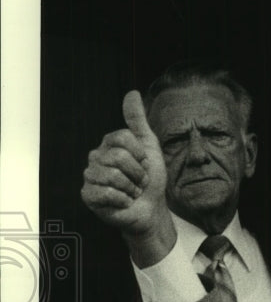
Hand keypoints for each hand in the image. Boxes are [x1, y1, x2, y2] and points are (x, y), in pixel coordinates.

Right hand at [81, 90, 175, 265]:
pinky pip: (106, 193)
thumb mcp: (149, 147)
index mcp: (109, 145)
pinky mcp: (88, 195)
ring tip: (131, 192)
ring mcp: (90, 176)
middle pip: (120, 157)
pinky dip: (122, 200)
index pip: (124, 138)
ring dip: (132, 188)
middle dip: (138, 174)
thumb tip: (132, 93)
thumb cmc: (150, 180)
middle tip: (139, 182)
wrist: (150, 209)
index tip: (144, 164)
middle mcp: (96, 157)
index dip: (141, 155)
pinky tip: (122, 202)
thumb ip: (138, 121)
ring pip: (114, 175)